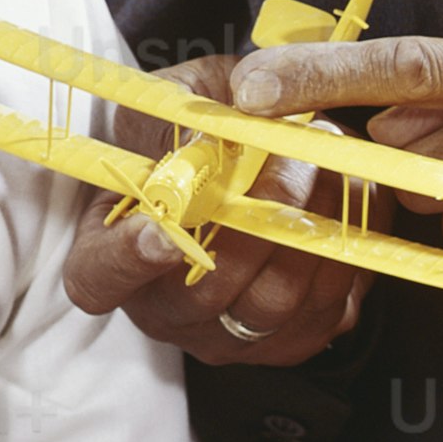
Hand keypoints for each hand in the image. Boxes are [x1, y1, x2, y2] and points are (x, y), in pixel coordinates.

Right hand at [58, 52, 368, 371]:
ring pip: (275, 300)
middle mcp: (164, 310)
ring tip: (327, 160)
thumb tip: (209, 139)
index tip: (161, 229)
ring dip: (310, 225)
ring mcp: (226, 336)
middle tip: (289, 152)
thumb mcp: (182, 99)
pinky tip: (344, 197)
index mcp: (110, 253)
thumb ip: (185, 117)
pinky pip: (325, 307)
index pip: (98, 278)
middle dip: (257, 215)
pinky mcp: (289, 341)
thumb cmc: (203, 128)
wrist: (257, 156)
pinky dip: (344, 249)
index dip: (126, 260)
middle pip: (206, 290)